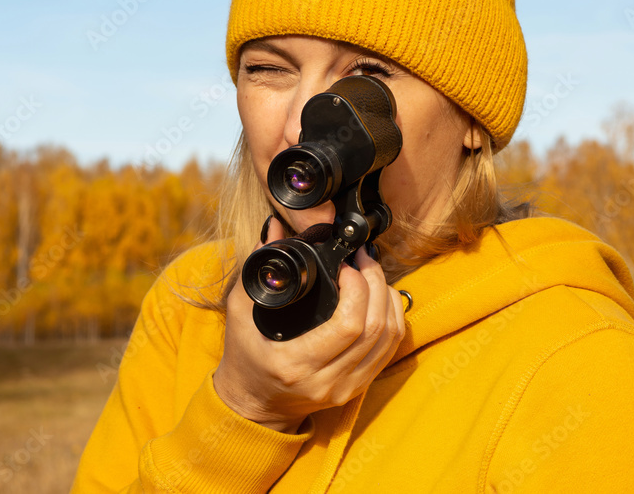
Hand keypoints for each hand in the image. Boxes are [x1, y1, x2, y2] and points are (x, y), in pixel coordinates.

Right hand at [212, 216, 405, 432]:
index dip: (358, 288)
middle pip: (375, 328)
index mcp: (295, 364)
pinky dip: (393, 319)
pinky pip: (390, 350)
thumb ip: (257, 269)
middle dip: (377, 283)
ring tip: (374, 273)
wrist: (254, 405)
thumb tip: (275, 228)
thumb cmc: (245, 357)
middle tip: (365, 259)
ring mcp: (346, 388)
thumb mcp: (240, 312)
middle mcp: (325, 381)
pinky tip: (381, 297)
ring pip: (389, 338)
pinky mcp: (358, 388)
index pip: (348, 325)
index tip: (346, 265)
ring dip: (388, 299)